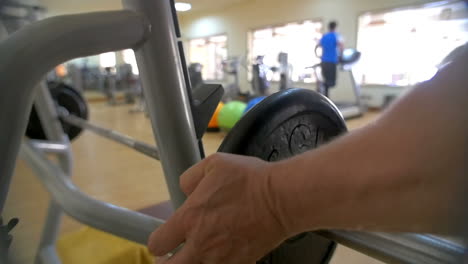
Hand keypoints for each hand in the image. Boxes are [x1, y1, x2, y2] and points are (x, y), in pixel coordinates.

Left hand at [147, 153, 289, 263]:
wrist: (281, 199)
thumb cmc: (251, 180)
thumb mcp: (214, 164)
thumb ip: (190, 178)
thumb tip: (185, 190)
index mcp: (190, 218)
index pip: (157, 243)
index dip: (158, 243)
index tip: (163, 240)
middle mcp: (202, 243)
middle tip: (171, 258)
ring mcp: (221, 258)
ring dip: (193, 263)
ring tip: (199, 255)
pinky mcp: (240, 263)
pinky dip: (219, 263)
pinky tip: (222, 254)